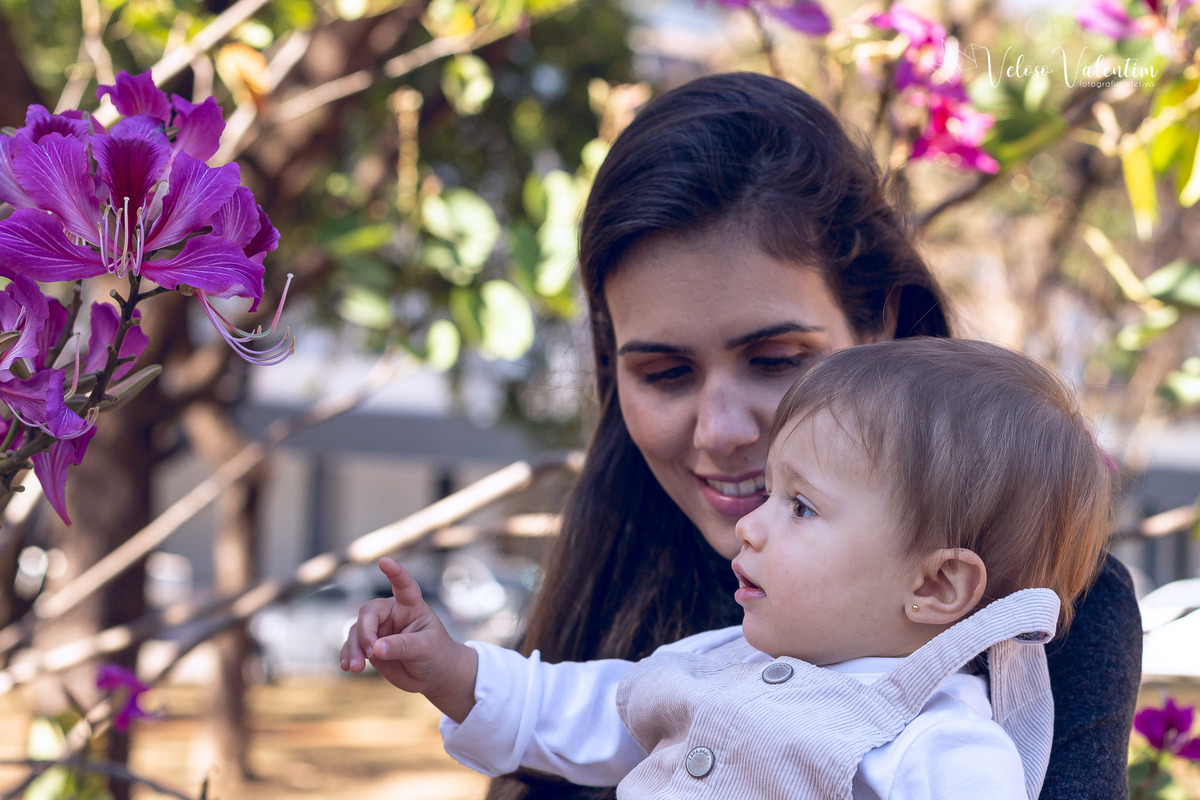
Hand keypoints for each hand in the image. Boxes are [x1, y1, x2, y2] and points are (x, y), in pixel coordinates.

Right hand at [339, 557, 477, 721]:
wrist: (433, 674)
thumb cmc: (436, 654)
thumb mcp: (425, 648)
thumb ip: (402, 646)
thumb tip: (375, 648)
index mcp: (411, 606)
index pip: (403, 586)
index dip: (395, 573)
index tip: (384, 561)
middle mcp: (392, 613)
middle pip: (368, 612)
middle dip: (365, 633)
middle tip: (370, 654)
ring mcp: (379, 629)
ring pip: (356, 630)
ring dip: (353, 649)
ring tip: (356, 668)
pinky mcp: (370, 644)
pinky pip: (352, 645)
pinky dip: (348, 655)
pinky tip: (348, 667)